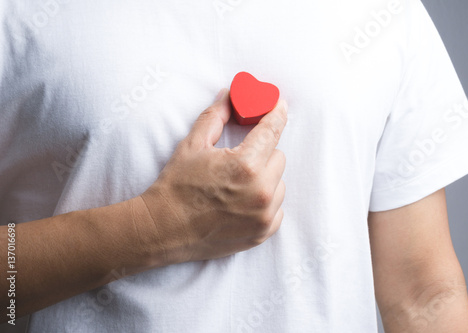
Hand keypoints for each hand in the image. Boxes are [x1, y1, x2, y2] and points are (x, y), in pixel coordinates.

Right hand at [136, 88, 287, 264]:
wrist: (163, 230)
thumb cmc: (176, 187)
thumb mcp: (192, 145)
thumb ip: (214, 116)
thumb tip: (229, 95)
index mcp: (245, 165)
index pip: (272, 131)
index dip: (276, 114)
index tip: (279, 106)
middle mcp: (260, 192)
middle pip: (278, 157)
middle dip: (263, 153)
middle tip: (241, 158)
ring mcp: (263, 216)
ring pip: (279, 184)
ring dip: (265, 179)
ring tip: (238, 184)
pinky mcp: (262, 233)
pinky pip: (277, 208)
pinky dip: (265, 203)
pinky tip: (243, 202)